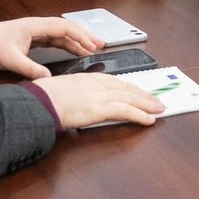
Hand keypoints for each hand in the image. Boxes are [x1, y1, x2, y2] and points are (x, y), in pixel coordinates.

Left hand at [0, 18, 103, 78]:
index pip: (65, 28)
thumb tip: (48, 78)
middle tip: (101, 45)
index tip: (93, 44)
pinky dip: (68, 45)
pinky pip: (56, 40)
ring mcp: (37, 31)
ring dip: (78, 40)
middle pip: (68, 28)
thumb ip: (30, 69)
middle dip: (85, 35)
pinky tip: (75, 51)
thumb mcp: (11, 60)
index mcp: (36, 26)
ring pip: (63, 34)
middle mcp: (39, 26)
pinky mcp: (34, 38)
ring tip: (92, 49)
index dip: (81, 35)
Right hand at [31, 72, 163, 128]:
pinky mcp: (101, 107)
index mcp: (86, 78)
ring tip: (159, 109)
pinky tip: (149, 119)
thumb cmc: (43, 98)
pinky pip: (126, 111)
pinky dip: (140, 115)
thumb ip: (71, 95)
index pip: (114, 81)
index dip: (128, 87)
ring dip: (147, 104)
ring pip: (130, 98)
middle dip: (143, 95)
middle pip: (126, 88)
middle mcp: (97, 83)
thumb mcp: (60, 91)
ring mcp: (100, 95)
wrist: (39, 101)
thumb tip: (73, 104)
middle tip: (156, 100)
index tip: (137, 90)